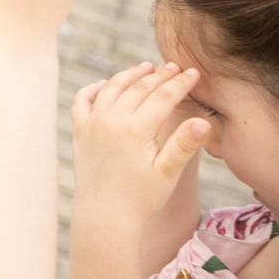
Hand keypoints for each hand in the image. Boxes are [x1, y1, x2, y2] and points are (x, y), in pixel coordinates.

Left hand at [72, 63, 207, 244]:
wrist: (105, 214)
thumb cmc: (142, 197)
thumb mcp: (168, 172)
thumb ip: (184, 145)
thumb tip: (202, 121)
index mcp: (135, 129)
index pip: (162, 97)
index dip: (180, 83)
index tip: (194, 73)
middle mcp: (110, 120)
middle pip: (138, 88)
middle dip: (159, 76)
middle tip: (174, 66)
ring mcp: (91, 123)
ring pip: (111, 88)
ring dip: (129, 76)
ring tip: (146, 68)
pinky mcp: (78, 130)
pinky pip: (82, 100)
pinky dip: (94, 88)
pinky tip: (106, 84)